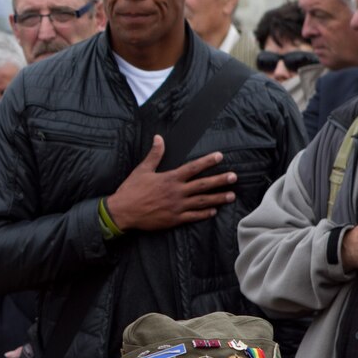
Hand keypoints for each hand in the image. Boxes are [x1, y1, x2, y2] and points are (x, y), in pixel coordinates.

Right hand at [107, 135, 236, 230]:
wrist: (123, 212)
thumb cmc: (131, 190)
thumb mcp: (142, 170)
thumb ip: (154, 155)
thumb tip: (159, 138)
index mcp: (169, 179)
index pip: (193, 168)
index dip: (207, 161)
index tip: (220, 156)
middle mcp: (176, 192)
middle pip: (203, 185)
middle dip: (220, 180)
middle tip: (234, 177)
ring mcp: (177, 207)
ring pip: (202, 202)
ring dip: (218, 198)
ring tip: (231, 195)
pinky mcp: (174, 219)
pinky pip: (193, 217)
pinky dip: (204, 214)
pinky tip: (213, 211)